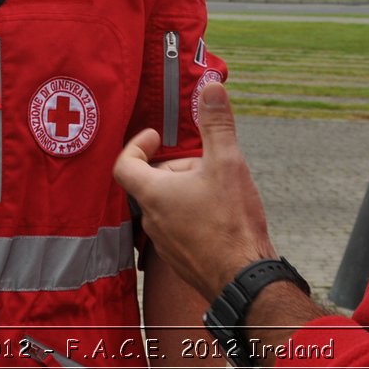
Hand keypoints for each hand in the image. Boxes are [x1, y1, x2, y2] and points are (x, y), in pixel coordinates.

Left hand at [113, 82, 275, 299]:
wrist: (244, 280)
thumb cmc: (231, 224)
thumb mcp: (227, 163)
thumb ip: (216, 124)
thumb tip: (210, 88)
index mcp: (153, 194)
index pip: (124, 164)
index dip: (137, 144)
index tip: (157, 136)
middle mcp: (152, 220)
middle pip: (152, 182)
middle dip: (177, 166)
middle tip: (206, 162)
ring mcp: (164, 243)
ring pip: (166, 205)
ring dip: (186, 190)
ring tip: (218, 187)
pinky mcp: (180, 259)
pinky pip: (178, 227)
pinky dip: (193, 213)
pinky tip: (221, 215)